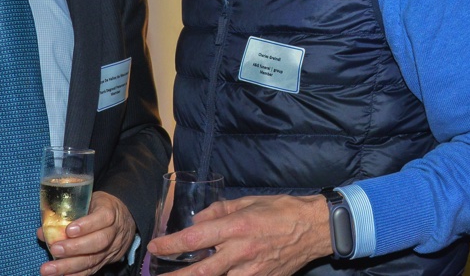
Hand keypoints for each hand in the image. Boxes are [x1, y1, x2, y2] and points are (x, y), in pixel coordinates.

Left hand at [39, 191, 135, 275]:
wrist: (124, 219)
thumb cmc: (99, 206)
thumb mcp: (88, 201)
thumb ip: (68, 213)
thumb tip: (43, 231)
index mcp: (110, 211)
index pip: (102, 218)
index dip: (86, 225)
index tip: (68, 230)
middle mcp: (114, 231)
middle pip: (99, 242)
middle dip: (75, 248)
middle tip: (55, 249)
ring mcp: (112, 248)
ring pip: (94, 259)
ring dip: (70, 266)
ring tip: (50, 269)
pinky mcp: (107, 260)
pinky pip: (93, 269)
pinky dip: (77, 274)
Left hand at [146, 194, 330, 275]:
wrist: (313, 229)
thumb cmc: (280, 210)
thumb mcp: (247, 202)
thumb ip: (219, 210)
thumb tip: (198, 221)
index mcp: (237, 227)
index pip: (195, 238)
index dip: (172, 244)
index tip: (156, 246)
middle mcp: (241, 251)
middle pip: (201, 270)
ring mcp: (252, 270)